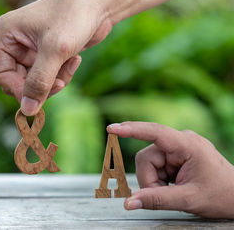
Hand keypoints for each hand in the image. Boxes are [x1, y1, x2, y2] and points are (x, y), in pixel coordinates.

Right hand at [0, 0, 112, 115]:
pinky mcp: (47, 53)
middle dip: (40, 85)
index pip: (0, 74)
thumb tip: (27, 111)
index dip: (17, 88)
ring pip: (34, 81)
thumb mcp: (54, 50)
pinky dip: (61, 74)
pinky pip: (48, 76)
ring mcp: (31, 48)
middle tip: (60, 83)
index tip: (38, 97)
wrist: (100, 1)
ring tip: (70, 64)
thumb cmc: (74, 16)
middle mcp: (15, 42)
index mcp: (6, 34)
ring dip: (54, 81)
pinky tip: (75, 60)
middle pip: (17, 81)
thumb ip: (39, 81)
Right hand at [107, 121, 233, 218]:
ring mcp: (178, 147)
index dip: (131, 130)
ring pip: (148, 163)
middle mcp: (181, 141)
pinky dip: (159, 180)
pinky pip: (155, 166)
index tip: (112, 129)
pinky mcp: (175, 155)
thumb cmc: (221, 196)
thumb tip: (128, 203)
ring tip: (173, 190)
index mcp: (188, 145)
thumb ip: (157, 200)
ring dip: (154, 181)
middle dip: (150, 179)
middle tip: (165, 194)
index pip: (155, 133)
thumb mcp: (188, 199)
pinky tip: (173, 185)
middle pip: (146, 157)